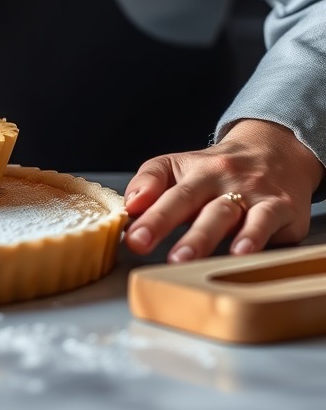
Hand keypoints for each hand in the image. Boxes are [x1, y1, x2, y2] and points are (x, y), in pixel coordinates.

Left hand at [122, 119, 324, 262]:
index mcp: (191, 171)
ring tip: (183, 258)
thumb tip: (130, 205)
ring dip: (201, 236)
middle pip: (186, 199)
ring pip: (221, 213)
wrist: (275, 151)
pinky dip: (252, 237)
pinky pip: (264, 220)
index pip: (163, 190)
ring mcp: (249, 191)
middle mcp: (218, 178)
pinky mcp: (279, 206)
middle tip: (141, 244)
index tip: (129, 236)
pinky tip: (240, 253)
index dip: (145, 213)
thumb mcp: (180, 167)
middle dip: (162, 222)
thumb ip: (150, 182)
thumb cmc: (218, 169)